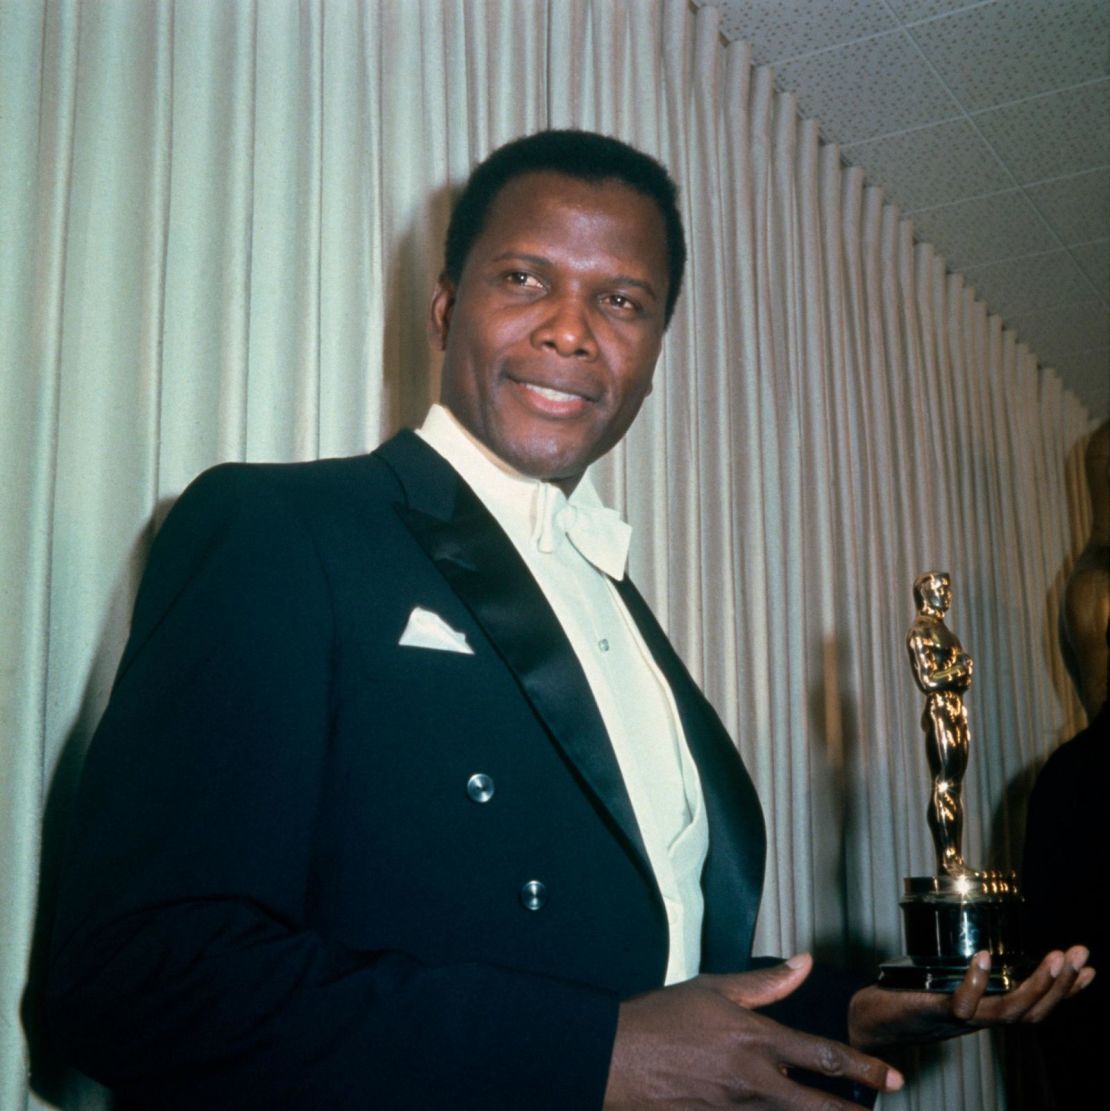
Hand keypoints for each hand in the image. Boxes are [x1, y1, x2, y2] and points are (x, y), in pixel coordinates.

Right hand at [604, 954, 903, 1108]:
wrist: (614, 1059)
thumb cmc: (659, 1019)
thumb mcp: (712, 988)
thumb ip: (764, 982)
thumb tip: (803, 963)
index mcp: (755, 1040)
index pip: (824, 1057)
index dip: (864, 1069)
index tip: (891, 1078)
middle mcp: (754, 1082)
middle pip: (820, 1107)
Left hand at [849, 946, 1094, 1050]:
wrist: (868, 1022)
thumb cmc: (907, 1000)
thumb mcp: (949, 986)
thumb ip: (972, 979)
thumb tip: (993, 952)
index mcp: (987, 1013)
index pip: (1037, 1007)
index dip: (1065, 992)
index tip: (1089, 969)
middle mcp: (980, 1021)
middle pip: (1033, 1012)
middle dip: (1061, 984)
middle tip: (1080, 954)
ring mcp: (958, 1019)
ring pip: (1008, 1011)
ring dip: (1034, 986)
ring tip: (1054, 958)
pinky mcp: (933, 1012)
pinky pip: (962, 1004)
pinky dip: (976, 983)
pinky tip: (986, 958)